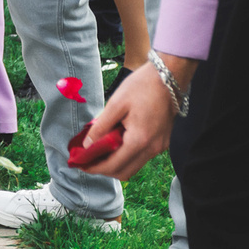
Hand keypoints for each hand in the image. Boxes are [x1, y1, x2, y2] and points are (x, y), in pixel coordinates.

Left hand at [77, 54, 188, 180]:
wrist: (169, 76)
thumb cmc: (141, 86)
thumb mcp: (116, 103)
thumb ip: (101, 127)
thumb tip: (87, 145)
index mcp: (139, 140)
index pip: (114, 166)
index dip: (95, 168)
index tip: (80, 164)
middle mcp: (152, 149)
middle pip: (125, 172)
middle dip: (104, 169)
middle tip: (87, 160)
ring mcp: (159, 147)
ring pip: (134, 166)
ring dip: (116, 163)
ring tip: (98, 151)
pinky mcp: (162, 141)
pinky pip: (142, 156)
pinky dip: (127, 155)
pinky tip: (115, 143)